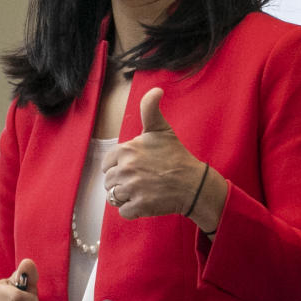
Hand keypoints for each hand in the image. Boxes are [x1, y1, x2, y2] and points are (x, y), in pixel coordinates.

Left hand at [102, 88, 211, 220]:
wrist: (194, 183)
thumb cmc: (176, 156)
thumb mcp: (161, 129)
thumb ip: (150, 109)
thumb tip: (156, 89)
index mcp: (126, 150)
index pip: (106, 164)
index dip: (118, 166)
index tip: (134, 167)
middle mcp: (126, 169)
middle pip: (108, 181)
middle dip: (121, 182)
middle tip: (140, 180)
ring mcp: (132, 189)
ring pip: (113, 197)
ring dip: (125, 196)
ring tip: (142, 190)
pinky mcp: (139, 206)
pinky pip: (123, 211)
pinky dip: (131, 210)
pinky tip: (144, 202)